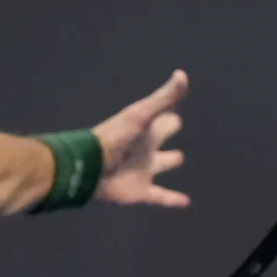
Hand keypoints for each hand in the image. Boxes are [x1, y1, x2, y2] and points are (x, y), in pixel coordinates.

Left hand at [91, 70, 190, 207]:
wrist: (91, 168)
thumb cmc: (116, 138)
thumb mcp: (141, 115)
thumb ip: (163, 98)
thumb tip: (182, 75)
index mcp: (146, 129)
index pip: (163, 115)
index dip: (170, 108)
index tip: (176, 102)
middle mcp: (145, 147)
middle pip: (161, 136)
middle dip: (168, 130)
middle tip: (176, 124)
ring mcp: (143, 169)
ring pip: (161, 164)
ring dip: (170, 161)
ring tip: (180, 158)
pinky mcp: (141, 190)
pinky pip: (161, 196)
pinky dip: (173, 199)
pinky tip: (186, 202)